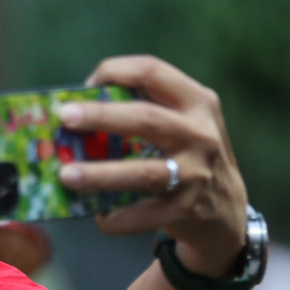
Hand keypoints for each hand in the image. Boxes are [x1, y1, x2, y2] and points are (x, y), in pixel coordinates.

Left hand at [58, 55, 248, 276]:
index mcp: (196, 102)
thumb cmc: (187, 155)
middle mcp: (200, 133)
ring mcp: (196, 173)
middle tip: (64, 117)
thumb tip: (76, 111)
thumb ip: (145, 110)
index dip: (114, 72)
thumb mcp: (183, 123)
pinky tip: (98, 217)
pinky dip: (117, 218)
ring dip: (99, 174)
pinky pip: (143, 215)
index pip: (152, 71)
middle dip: (101, 116)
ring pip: (142, 172)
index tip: (85, 85)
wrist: (225, 208)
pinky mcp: (186, 209)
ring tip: (66, 175)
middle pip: (145, 119)